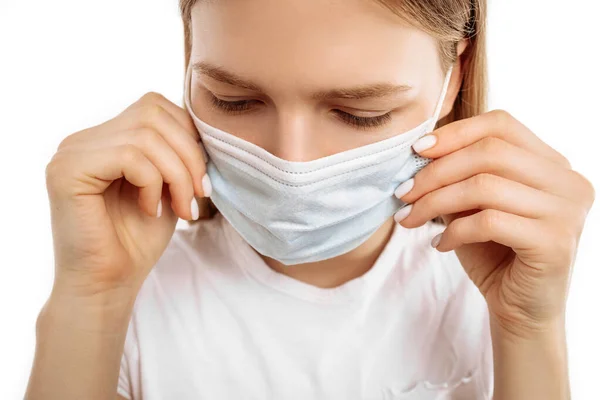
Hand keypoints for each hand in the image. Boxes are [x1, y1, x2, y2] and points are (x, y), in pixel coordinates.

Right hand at [45, 92, 209, 301]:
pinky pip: (129, 157)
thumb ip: (176, 152)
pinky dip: (152, 184)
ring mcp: (71, 153)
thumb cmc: (138, 240)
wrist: (108, 285)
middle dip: (189, 155)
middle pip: (152, 113)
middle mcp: (83, 140)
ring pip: (145, 135)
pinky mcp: (66, 171)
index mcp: (105, 138)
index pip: (155, 106)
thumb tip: (204, 127)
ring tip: (181, 208)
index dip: (189, 137)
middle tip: (199, 195)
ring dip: (177, 175)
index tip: (202, 180)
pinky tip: (150, 210)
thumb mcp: (167, 186)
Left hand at [393, 110, 594, 337]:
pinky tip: (439, 244)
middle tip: (403, 192)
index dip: (455, 132)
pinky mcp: (554, 243)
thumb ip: (461, 176)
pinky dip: (454, 231)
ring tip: (410, 219)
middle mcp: (568, 181)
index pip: (501, 124)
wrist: (520, 310)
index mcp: (552, 163)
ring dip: (435, 202)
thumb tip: (420, 151)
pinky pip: (489, 222)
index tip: (416, 150)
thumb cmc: (495, 253)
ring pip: (485, 186)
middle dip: (436, 171)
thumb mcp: (475, 206)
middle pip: (490, 152)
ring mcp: (566, 211)